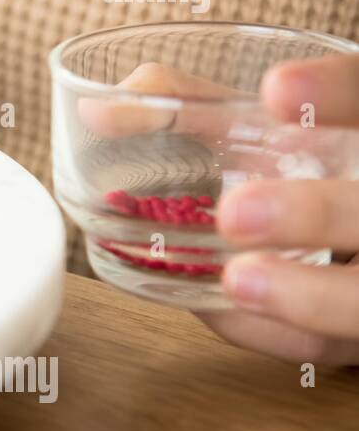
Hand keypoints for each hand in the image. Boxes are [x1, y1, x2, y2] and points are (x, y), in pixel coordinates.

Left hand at [201, 54, 358, 363]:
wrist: (323, 250)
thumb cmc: (279, 175)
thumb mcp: (249, 130)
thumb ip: (183, 106)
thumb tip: (98, 109)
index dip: (336, 93)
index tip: (276, 88)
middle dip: (317, 213)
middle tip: (234, 213)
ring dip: (306, 294)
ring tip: (235, 279)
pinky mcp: (354, 330)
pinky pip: (325, 342)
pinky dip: (273, 330)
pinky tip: (225, 312)